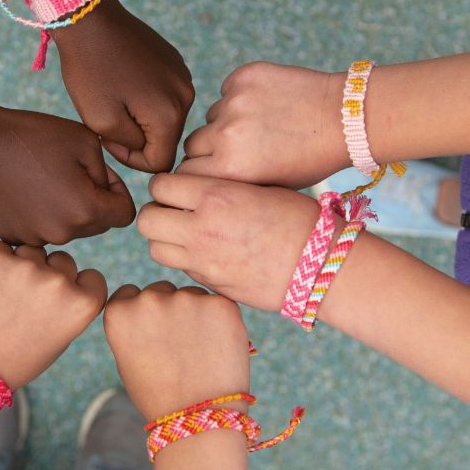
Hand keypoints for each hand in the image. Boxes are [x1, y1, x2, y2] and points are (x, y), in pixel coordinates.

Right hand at [0, 95, 135, 245]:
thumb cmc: (33, 135)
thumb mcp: (86, 141)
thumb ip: (108, 173)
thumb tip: (106, 194)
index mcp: (86, 210)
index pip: (125, 214)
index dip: (117, 191)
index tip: (98, 172)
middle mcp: (63, 233)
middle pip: (98, 224)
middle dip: (93, 201)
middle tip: (70, 172)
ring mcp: (36, 238)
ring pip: (69, 228)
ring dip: (66, 209)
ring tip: (43, 178)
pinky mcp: (14, 237)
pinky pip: (41, 230)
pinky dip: (39, 214)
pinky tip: (24, 189)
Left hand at [0, 242, 107, 389]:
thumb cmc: (15, 357)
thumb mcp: (60, 338)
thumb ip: (70, 304)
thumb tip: (67, 273)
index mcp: (81, 305)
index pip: (92, 277)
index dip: (76, 288)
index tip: (58, 304)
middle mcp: (58, 283)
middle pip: (63, 260)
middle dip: (49, 275)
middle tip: (24, 303)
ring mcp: (26, 268)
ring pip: (31, 252)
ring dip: (21, 266)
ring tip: (2, 298)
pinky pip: (1, 248)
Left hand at [54, 0, 194, 172]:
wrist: (91, 19)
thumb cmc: (90, 71)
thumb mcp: (101, 121)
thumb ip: (130, 146)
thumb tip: (145, 146)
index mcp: (170, 114)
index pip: (160, 162)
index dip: (132, 159)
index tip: (108, 139)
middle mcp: (186, 96)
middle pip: (166, 139)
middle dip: (137, 137)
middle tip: (107, 119)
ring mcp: (183, 76)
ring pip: (166, 118)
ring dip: (141, 117)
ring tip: (115, 99)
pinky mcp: (175, 62)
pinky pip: (165, 95)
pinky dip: (146, 97)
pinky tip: (123, 82)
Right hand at [103, 282, 249, 419]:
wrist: (199, 418)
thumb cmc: (160, 396)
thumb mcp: (127, 360)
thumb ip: (134, 325)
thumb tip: (147, 303)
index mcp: (120, 313)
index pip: (130, 294)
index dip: (143, 315)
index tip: (152, 334)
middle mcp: (149, 300)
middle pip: (160, 291)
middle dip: (169, 311)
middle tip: (179, 346)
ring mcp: (186, 298)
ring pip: (190, 296)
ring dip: (195, 313)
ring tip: (199, 352)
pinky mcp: (219, 304)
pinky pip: (217, 303)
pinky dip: (219, 320)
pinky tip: (217, 348)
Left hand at [137, 174, 336, 311]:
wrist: (322, 264)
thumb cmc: (299, 218)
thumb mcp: (259, 188)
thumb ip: (220, 188)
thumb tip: (193, 189)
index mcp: (215, 195)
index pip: (160, 185)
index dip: (165, 186)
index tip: (177, 189)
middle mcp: (202, 227)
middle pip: (147, 219)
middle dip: (156, 212)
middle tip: (173, 212)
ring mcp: (204, 260)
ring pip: (155, 248)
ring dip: (165, 239)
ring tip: (186, 234)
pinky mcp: (212, 284)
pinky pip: (181, 269)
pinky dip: (185, 260)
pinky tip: (208, 254)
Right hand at [177, 62, 347, 188]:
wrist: (345, 119)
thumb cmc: (310, 160)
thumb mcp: (269, 187)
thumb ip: (231, 182)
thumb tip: (198, 177)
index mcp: (230, 170)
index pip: (186, 173)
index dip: (199, 173)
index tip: (213, 172)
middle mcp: (225, 136)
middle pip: (193, 144)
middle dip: (209, 149)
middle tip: (238, 148)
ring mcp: (234, 104)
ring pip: (212, 116)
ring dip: (227, 121)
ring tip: (262, 126)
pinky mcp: (244, 77)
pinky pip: (228, 90)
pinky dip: (242, 97)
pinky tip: (269, 104)